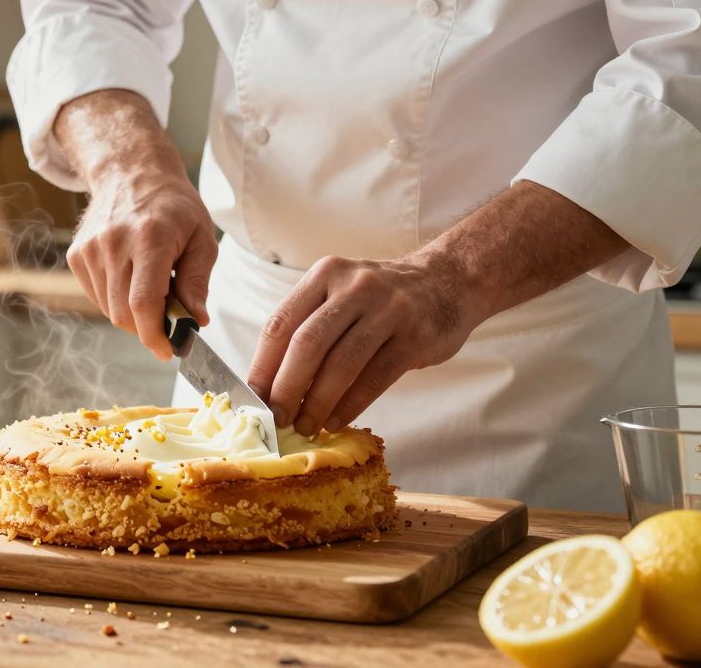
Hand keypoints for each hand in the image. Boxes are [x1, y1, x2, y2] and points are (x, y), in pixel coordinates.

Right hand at [53, 89, 218, 359]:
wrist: (131, 172)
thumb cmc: (174, 207)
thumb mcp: (202, 238)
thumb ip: (198, 282)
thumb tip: (195, 321)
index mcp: (150, 238)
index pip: (143, 302)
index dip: (154, 335)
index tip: (168, 351)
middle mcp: (114, 243)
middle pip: (123, 313)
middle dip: (148, 329)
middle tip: (169, 322)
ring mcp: (91, 249)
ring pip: (109, 309)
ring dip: (132, 314)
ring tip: (153, 290)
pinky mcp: (78, 255)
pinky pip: (97, 297)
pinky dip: (116, 301)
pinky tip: (131, 279)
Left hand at [245, 252, 480, 435]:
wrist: (448, 281)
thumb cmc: (379, 300)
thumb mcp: (339, 294)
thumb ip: (308, 327)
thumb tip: (269, 384)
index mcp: (324, 275)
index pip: (280, 324)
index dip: (263, 366)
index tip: (252, 399)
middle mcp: (353, 286)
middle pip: (307, 344)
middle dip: (286, 389)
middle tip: (277, 419)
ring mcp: (387, 309)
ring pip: (341, 364)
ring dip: (318, 402)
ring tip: (306, 426)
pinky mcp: (415, 336)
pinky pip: (375, 377)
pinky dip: (351, 405)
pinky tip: (336, 420)